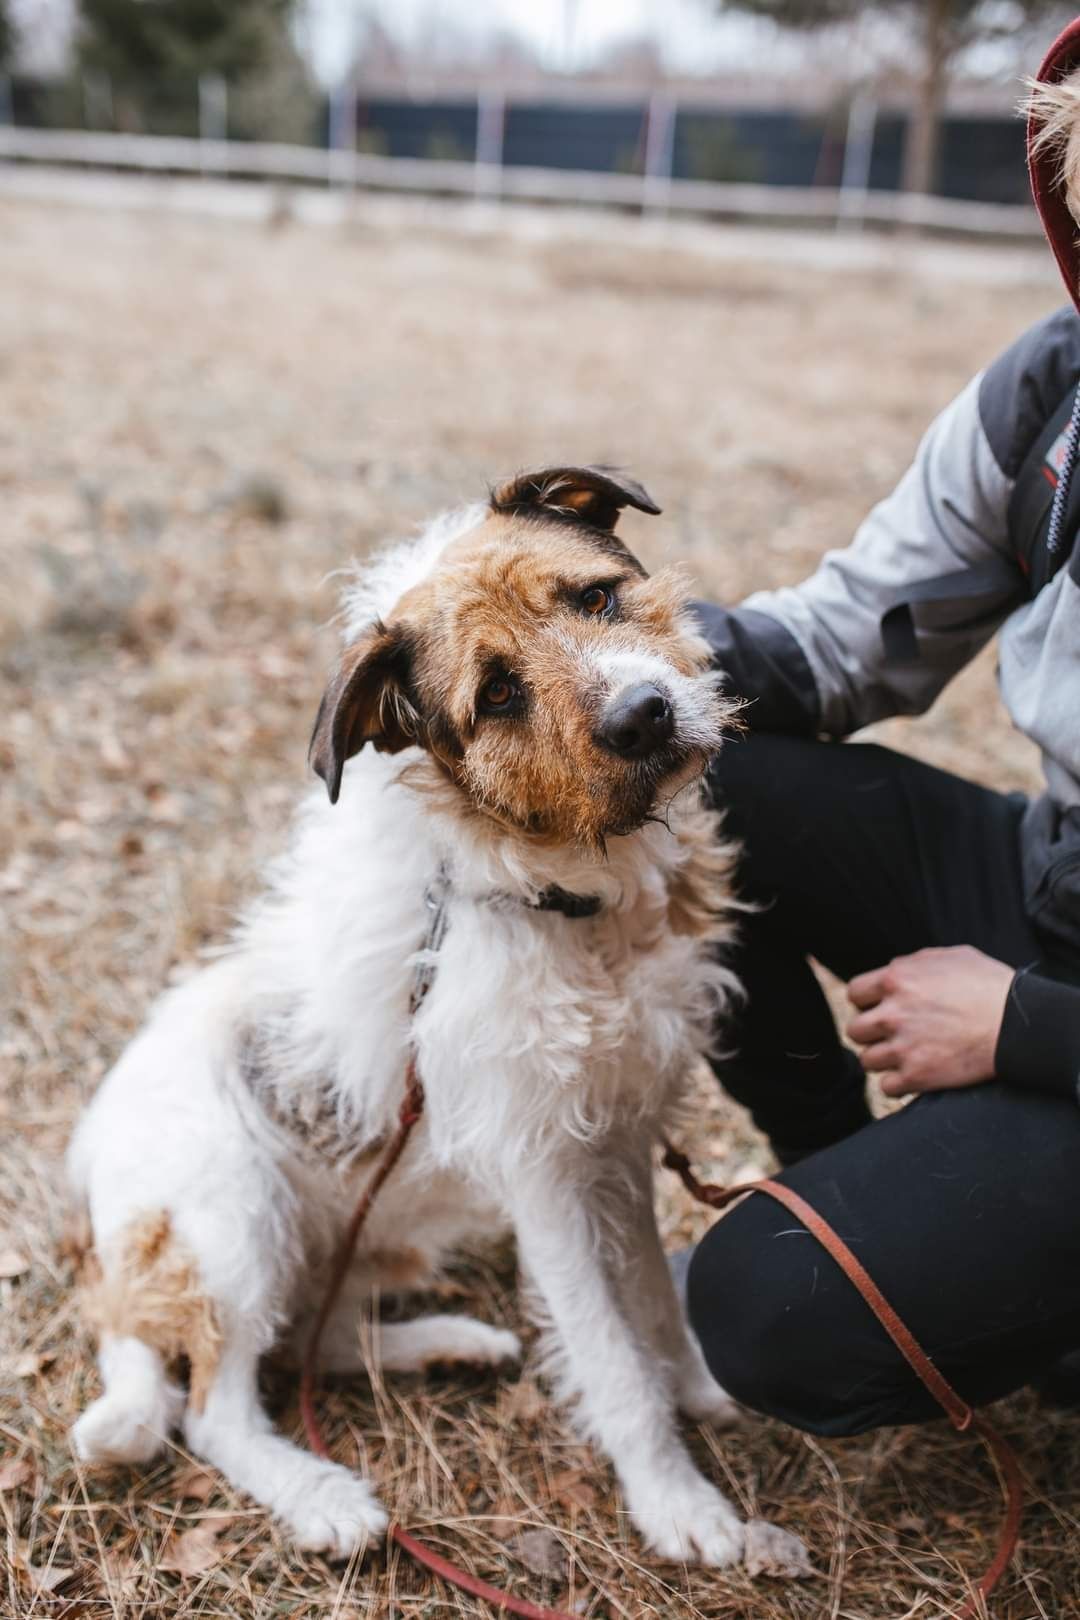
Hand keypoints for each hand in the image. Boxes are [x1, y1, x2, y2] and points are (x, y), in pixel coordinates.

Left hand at [845, 945, 1013, 1098]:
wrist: (1017, 1025)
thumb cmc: (989, 986)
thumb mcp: (951, 957)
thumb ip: (913, 963)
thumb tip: (894, 971)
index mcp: (896, 980)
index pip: (855, 993)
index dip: (867, 1002)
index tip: (880, 1008)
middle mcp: (892, 1014)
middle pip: (855, 1030)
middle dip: (872, 1033)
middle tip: (893, 1034)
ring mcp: (902, 1047)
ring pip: (867, 1060)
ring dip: (884, 1059)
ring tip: (906, 1055)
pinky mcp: (917, 1076)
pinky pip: (886, 1086)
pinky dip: (898, 1084)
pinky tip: (914, 1074)